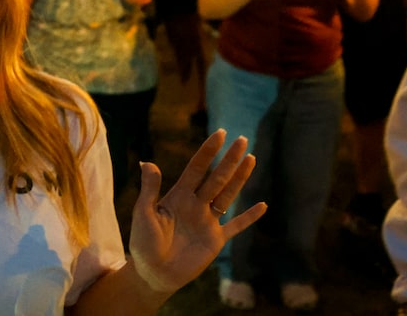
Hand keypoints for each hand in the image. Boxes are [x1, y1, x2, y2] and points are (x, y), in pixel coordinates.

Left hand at [130, 130, 265, 294]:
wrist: (153, 273)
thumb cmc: (143, 243)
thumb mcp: (143, 213)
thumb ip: (150, 189)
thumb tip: (147, 161)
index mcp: (179, 196)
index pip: (197, 169)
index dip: (208, 152)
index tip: (220, 134)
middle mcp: (196, 204)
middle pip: (217, 178)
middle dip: (229, 159)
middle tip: (243, 139)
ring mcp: (207, 221)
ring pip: (228, 195)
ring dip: (240, 179)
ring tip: (251, 159)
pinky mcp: (216, 240)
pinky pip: (236, 226)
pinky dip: (249, 217)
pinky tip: (263, 205)